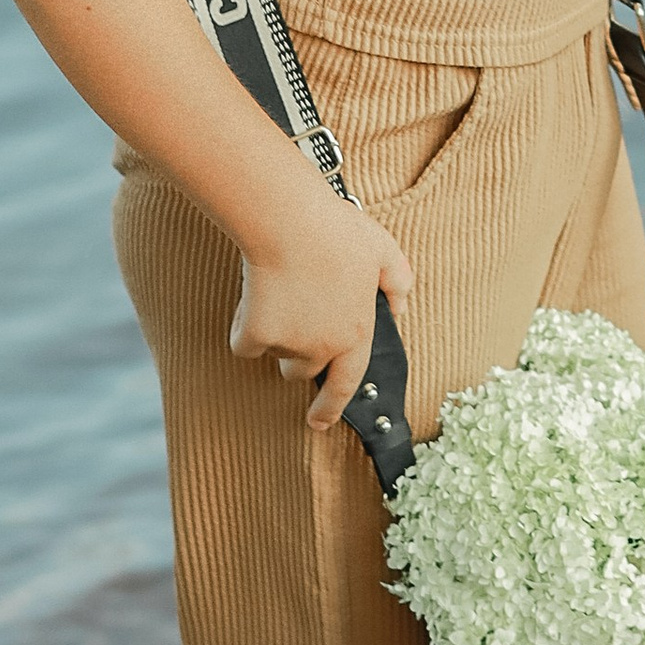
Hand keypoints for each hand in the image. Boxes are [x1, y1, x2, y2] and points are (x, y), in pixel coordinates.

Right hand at [233, 182, 416, 430]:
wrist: (290, 221)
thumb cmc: (336, 231)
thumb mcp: (384, 251)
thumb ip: (398, 284)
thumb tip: (399, 308)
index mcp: (356, 334)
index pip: (346, 385)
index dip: (331, 408)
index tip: (318, 423)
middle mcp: (323, 348)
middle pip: (302, 371)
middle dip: (297, 352)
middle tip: (297, 313)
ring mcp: (289, 344)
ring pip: (275, 354)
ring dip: (275, 335)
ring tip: (282, 291)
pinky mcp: (256, 335)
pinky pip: (245, 343)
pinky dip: (246, 326)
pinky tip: (256, 295)